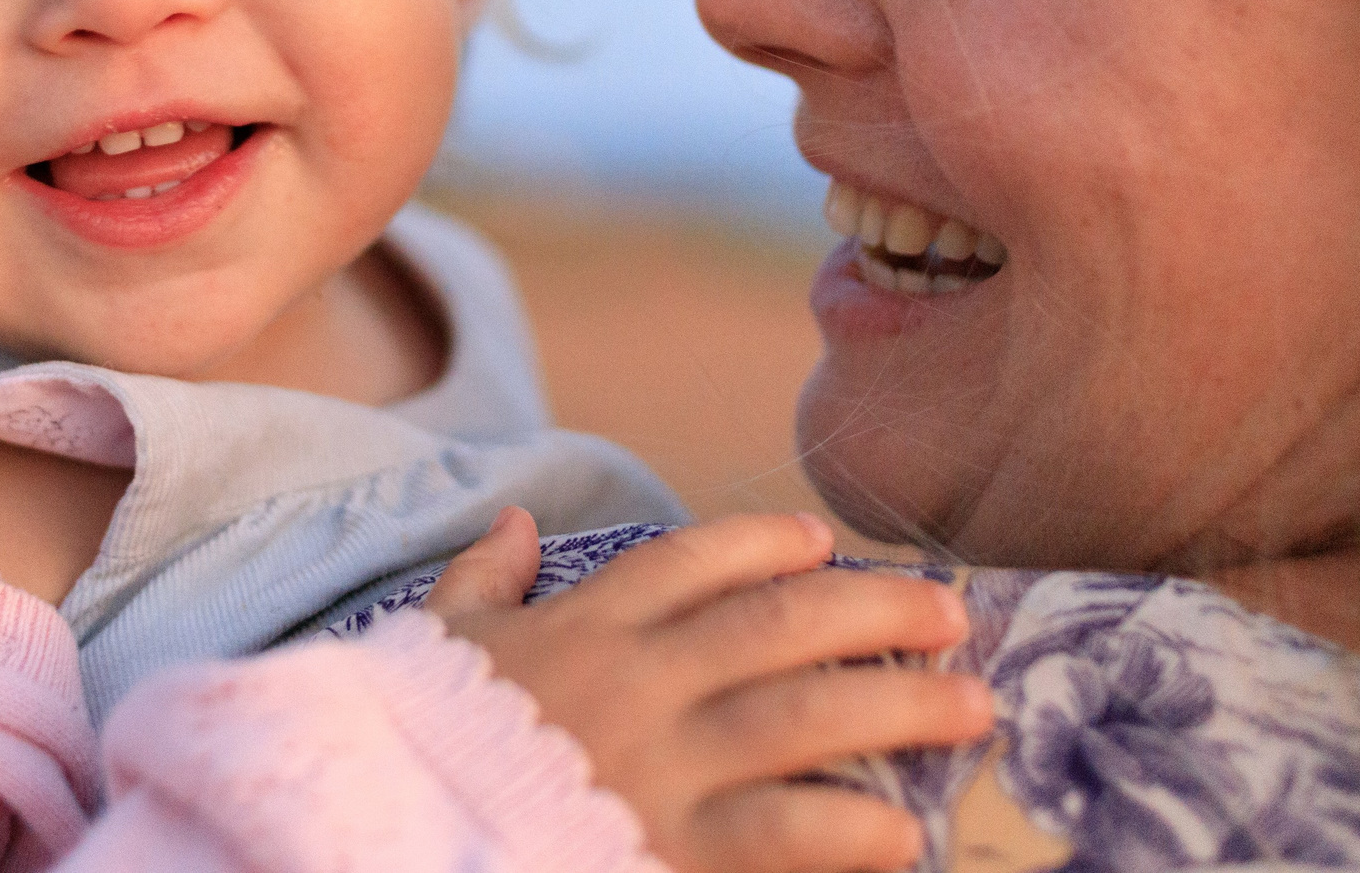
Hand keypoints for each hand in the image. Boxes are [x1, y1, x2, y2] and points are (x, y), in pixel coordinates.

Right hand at [427, 509, 990, 872]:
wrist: (386, 830)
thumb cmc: (412, 746)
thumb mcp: (433, 648)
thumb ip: (481, 583)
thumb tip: (516, 520)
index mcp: (579, 629)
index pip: (690, 561)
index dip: (764, 542)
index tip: (823, 538)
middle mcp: (631, 682)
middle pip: (778, 625)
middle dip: (875, 610)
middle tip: (951, 610)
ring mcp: (656, 767)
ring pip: (804, 716)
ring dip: (900, 706)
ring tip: (972, 702)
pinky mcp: (667, 851)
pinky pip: (783, 833)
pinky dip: (850, 829)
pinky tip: (901, 829)